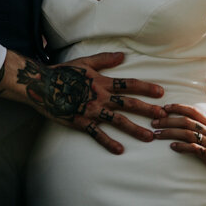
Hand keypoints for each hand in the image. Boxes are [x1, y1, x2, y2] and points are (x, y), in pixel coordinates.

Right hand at [0, 50, 167, 154]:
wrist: (43, 86)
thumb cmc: (64, 72)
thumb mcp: (85, 62)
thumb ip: (105, 59)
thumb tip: (123, 55)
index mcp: (102, 82)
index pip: (128, 84)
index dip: (146, 88)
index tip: (161, 92)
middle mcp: (101, 97)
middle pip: (128, 104)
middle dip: (147, 110)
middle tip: (162, 116)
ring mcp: (92, 111)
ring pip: (117, 121)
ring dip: (134, 129)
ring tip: (149, 137)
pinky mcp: (81, 122)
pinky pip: (97, 134)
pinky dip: (109, 142)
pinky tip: (120, 150)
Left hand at [156, 105, 205, 181]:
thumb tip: (196, 134)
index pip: (193, 111)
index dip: (177, 107)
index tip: (164, 107)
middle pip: (186, 120)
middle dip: (167, 119)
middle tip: (153, 120)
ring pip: (187, 132)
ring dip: (169, 132)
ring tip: (156, 133)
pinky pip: (195, 148)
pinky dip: (181, 147)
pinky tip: (172, 147)